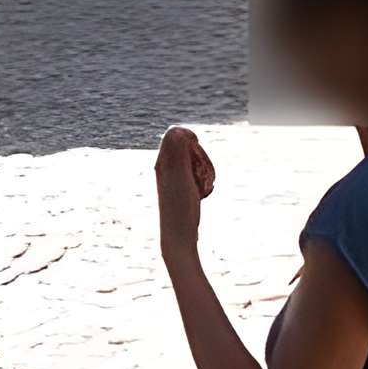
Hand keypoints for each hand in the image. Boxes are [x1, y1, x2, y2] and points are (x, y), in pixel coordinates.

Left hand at [155, 125, 215, 250]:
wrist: (178, 239)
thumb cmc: (179, 209)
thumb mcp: (180, 177)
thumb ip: (178, 152)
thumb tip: (177, 129)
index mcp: (162, 162)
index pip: (176, 134)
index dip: (189, 137)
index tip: (197, 147)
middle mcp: (167, 169)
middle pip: (189, 149)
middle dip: (202, 158)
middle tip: (203, 175)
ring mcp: (176, 180)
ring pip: (196, 164)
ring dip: (206, 172)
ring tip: (204, 188)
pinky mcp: (184, 190)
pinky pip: (198, 177)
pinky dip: (205, 182)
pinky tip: (203, 195)